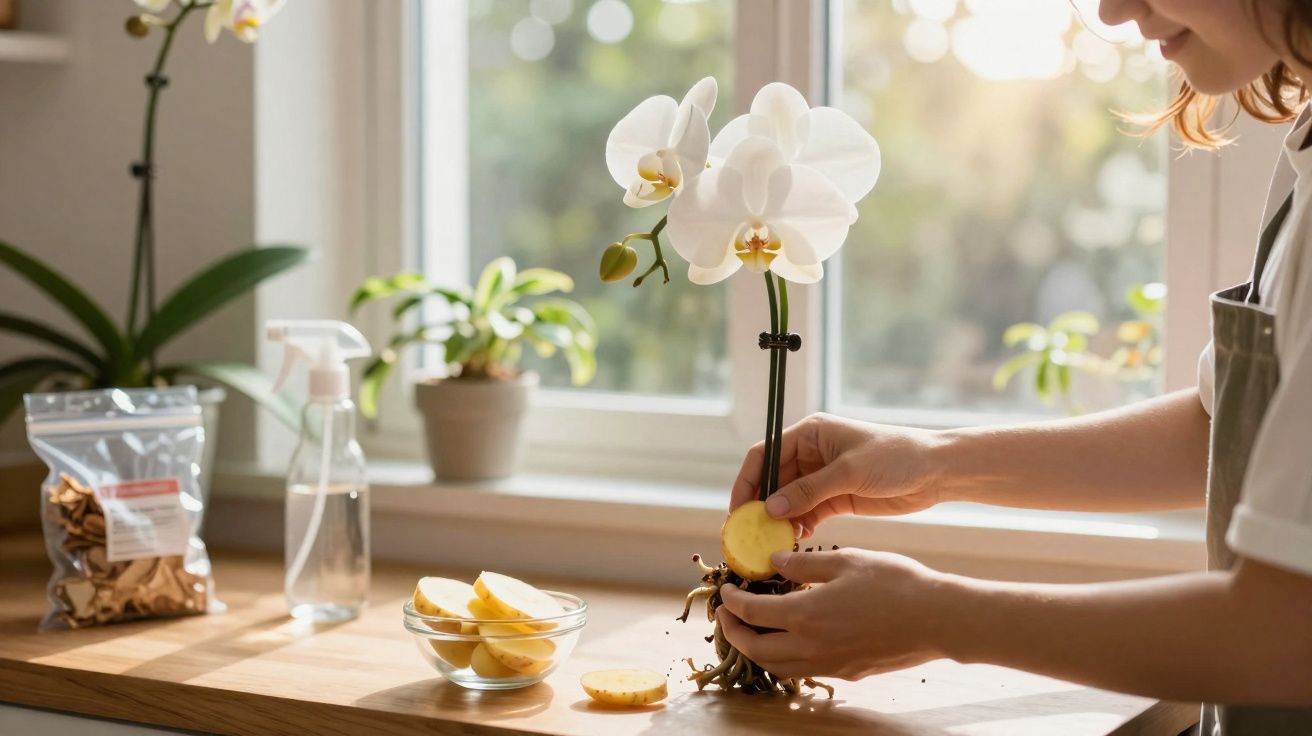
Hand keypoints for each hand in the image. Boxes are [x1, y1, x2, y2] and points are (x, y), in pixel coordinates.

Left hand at [717, 548, 953, 680]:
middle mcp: (812, 646)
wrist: (938, 619)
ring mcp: (830, 664)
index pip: (752, 613)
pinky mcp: (847, 672)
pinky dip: (784, 658)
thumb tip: (774, 562)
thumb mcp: (846, 560)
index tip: (726, 590)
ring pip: (777, 666)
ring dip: (757, 650)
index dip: (732, 602)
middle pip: (756, 649)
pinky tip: (791, 640)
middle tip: (726, 616)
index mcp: (806, 615)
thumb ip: (804, 564)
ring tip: (752, 629)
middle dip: (734, 633)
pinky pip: (803, 670)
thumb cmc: (896, 583)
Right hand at [730, 413, 945, 537]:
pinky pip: (807, 514)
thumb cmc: (896, 456)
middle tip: (747, 533)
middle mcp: (811, 454)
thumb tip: (771, 507)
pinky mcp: (836, 499)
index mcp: (810, 434)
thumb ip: (810, 490)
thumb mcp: (850, 471)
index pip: (765, 454)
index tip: (738, 509)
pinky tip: (797, 541)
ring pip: (788, 500)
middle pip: (772, 480)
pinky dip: (798, 527)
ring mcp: (822, 478)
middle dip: (759, 505)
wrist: (936, 472)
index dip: (748, 480)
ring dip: (778, 520)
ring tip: (771, 543)